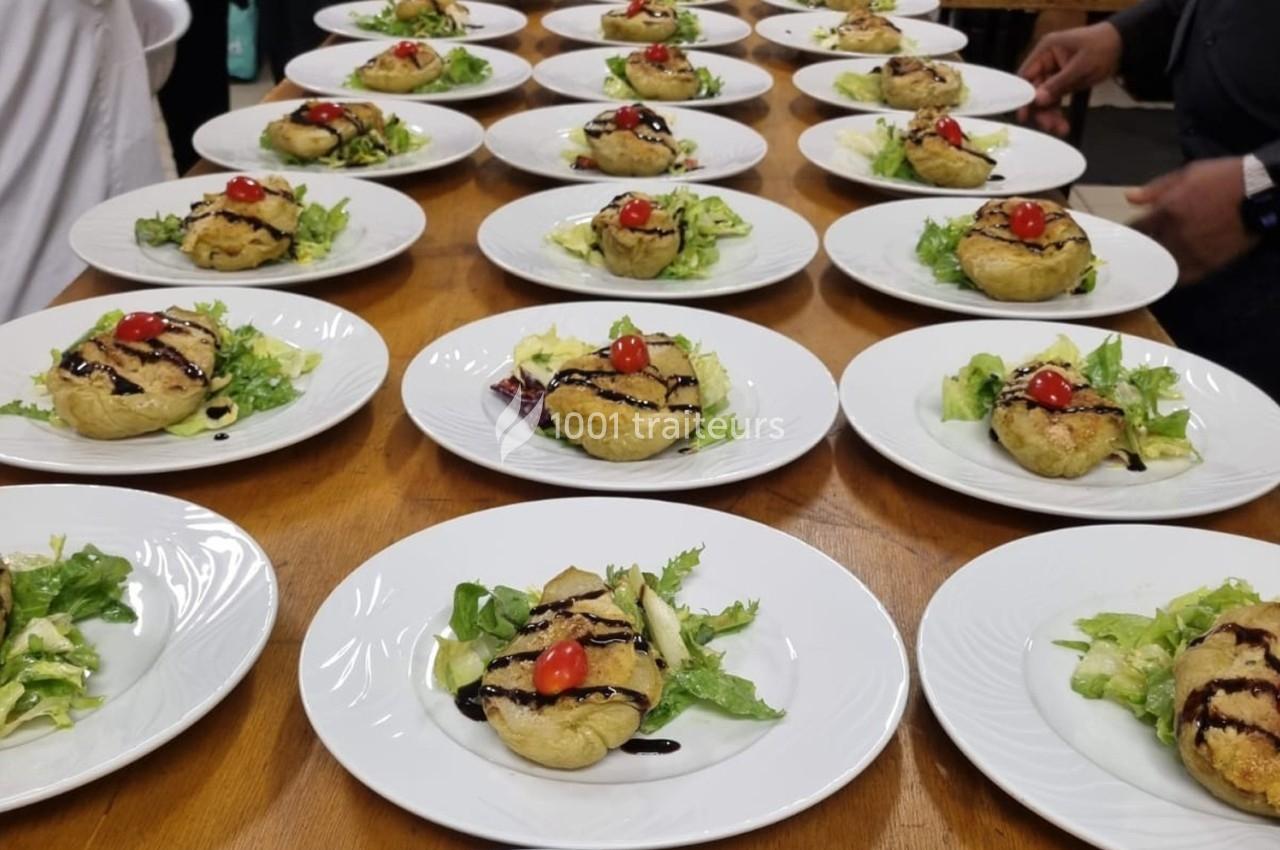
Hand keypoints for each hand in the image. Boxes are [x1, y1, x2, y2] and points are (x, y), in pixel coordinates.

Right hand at [1016, 22, 1122, 136]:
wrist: (1123, 45)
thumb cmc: (1102, 47)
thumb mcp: (1081, 66)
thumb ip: (1058, 84)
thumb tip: (1038, 99)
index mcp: (1045, 50)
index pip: (1026, 75)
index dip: (1022, 95)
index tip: (1024, 115)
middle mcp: (1046, 62)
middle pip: (1034, 90)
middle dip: (1041, 109)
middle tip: (1048, 126)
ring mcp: (1054, 73)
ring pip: (1045, 98)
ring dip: (1050, 114)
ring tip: (1060, 129)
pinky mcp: (1063, 82)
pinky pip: (1056, 100)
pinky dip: (1059, 112)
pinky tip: (1063, 125)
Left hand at [1128, 158, 1259, 283]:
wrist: (1260, 191)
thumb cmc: (1222, 178)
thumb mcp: (1187, 174)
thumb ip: (1156, 188)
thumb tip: (1128, 198)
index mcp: (1165, 211)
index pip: (1135, 229)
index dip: (1130, 233)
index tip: (1128, 235)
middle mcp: (1174, 234)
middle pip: (1145, 250)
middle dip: (1140, 249)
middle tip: (1137, 251)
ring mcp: (1191, 251)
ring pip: (1161, 265)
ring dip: (1154, 264)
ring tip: (1150, 263)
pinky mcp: (1208, 263)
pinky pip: (1182, 277)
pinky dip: (1173, 276)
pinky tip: (1169, 272)